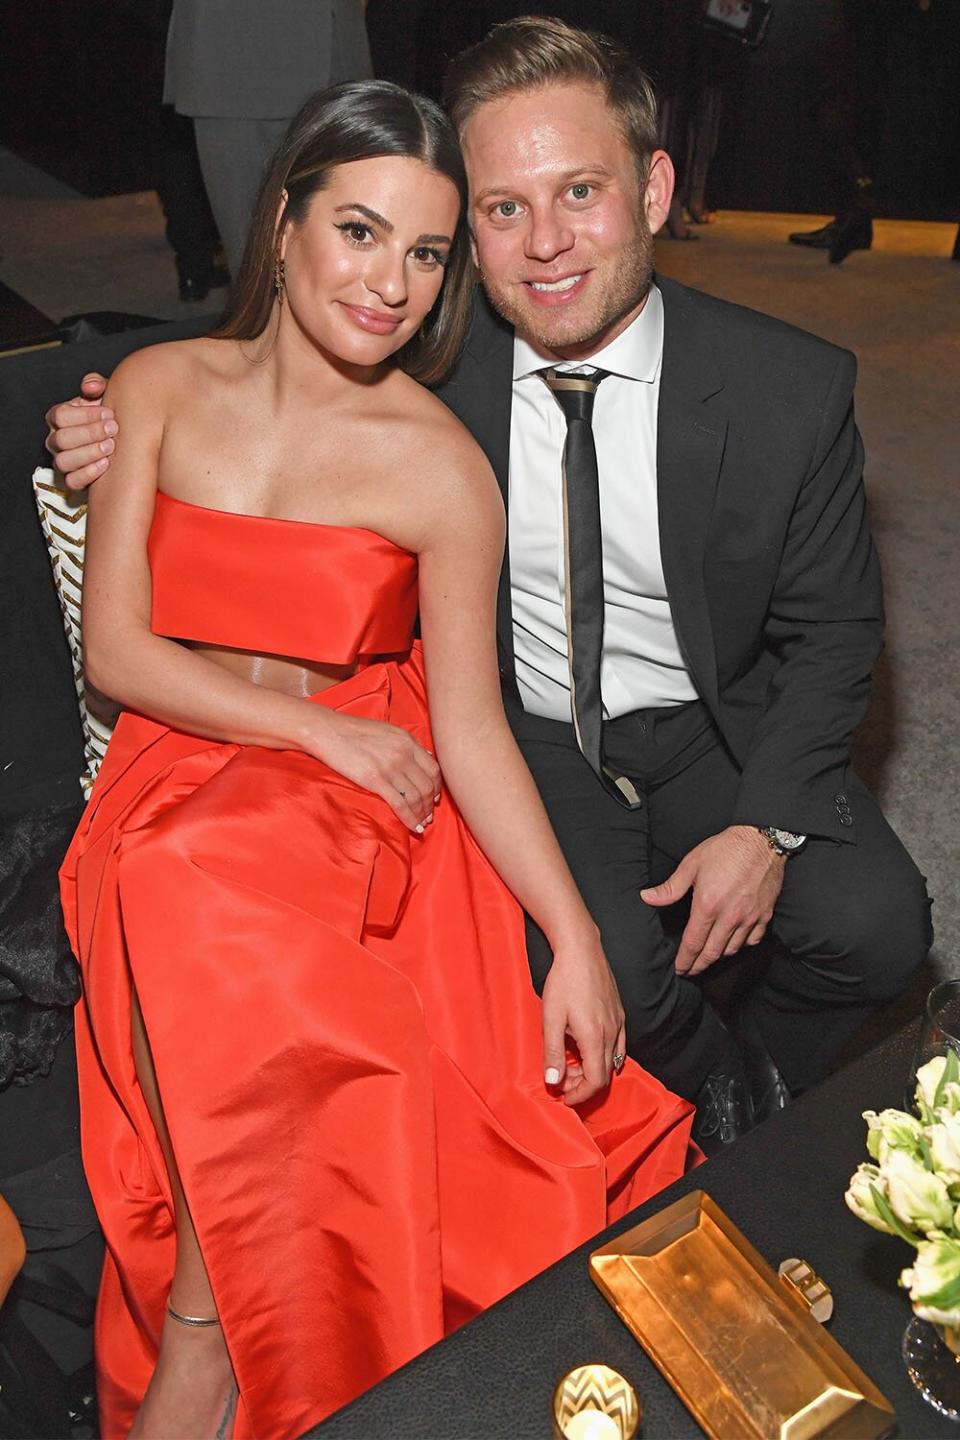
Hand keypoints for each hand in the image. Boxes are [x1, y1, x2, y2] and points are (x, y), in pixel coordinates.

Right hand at [44, 373, 115, 489]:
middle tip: (114, 429)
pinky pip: (72, 482)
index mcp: (59, 418)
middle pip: (61, 439)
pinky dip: (89, 474)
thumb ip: (97, 386)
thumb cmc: (110, 416)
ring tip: (111, 446)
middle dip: (89, 433)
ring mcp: (62, 461)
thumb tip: (90, 387)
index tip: (109, 413)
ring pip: (63, 462)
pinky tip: (107, 464)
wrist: (124, 441)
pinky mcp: (73, 480)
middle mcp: (56, 440)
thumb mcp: (105, 396)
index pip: (59, 415)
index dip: (84, 415)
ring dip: (89, 453)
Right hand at [307, 710, 440, 833]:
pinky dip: (410, 818)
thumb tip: (425, 756)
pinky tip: (414, 826)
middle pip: (428, 785)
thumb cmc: (354, 731)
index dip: (437, 786)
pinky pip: (400, 804)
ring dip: (422, 813)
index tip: (435, 798)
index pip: (433, 768)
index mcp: (407, 740)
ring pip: (417, 797)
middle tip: (429, 815)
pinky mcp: (376, 780)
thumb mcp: (387, 730)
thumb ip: (407, 743)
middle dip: (430, 804)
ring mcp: (391, 767)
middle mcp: (403, 754)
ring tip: (422, 823)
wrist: (328, 731)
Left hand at [541, 929, 625, 1106]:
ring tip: (571, 1064)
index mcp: (594, 1038)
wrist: (581, 950)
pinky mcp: (620, 1014)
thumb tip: (553, 1081)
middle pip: (604, 1074)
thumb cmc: (563, 982)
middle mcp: (611, 1034)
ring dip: (593, 1070)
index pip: (595, 1081)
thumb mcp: (550, 1018)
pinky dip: (604, 1056)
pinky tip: (590, 1050)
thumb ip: (552, 1052)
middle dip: (583, 1084)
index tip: (564, 1097)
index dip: (580, 1095)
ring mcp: (618, 1023)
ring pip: (612, 1061)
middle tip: (562, 1080)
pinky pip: (618, 1045)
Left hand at [641, 825, 784, 976]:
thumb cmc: (725, 849)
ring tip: (708, 956)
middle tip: (691, 971)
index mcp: (708, 905)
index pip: (693, 943)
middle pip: (712, 953)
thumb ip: (670, 887)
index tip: (679, 969)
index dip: (684, 961)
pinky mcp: (765, 915)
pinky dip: (741, 945)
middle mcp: (729, 916)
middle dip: (699, 966)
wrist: (762, 840)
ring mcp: (749, 918)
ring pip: (732, 949)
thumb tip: (647, 898)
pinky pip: (753, 940)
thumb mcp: (692, 864)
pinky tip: (733, 942)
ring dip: (718, 956)